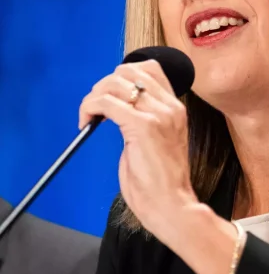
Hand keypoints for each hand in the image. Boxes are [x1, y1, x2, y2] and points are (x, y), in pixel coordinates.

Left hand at [78, 59, 196, 239]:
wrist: (171, 204)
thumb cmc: (161, 182)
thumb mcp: (157, 141)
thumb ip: (144, 120)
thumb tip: (118, 107)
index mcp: (176, 109)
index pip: (150, 69)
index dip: (123, 76)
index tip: (110, 97)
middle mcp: (171, 107)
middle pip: (130, 70)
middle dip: (104, 84)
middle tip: (95, 107)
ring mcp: (159, 115)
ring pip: (115, 83)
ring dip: (94, 96)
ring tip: (89, 116)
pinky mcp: (143, 126)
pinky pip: (106, 103)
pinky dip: (89, 108)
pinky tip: (86, 124)